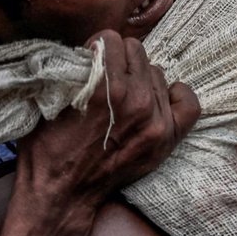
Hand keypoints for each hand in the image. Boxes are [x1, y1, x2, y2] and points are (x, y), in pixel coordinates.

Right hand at [11, 31, 199, 235]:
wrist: (62, 196)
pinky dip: (175, 95)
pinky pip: (188, 102)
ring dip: (140, 77)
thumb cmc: (48, 149)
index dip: (96, 48)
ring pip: (157, 72)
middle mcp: (135, 101)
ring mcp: (155, 121)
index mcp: (104, 89)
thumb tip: (93, 49)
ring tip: (123, 94)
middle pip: (136, 51)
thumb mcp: (50, 100)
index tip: (90, 59)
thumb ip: (75, 69)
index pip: (111, 39)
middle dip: (118, 59)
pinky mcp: (166, 139)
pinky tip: (158, 96)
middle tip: (105, 77)